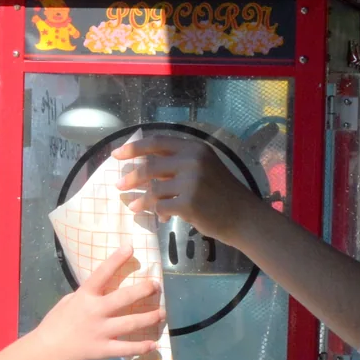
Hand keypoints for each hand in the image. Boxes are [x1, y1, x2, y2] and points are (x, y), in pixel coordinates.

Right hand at [25, 248, 164, 359]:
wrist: (46, 351)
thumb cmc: (55, 324)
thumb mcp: (68, 302)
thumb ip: (86, 295)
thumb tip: (103, 290)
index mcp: (84, 296)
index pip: (102, 273)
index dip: (116, 259)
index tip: (130, 247)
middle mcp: (96, 312)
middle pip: (125, 297)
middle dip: (144, 290)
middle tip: (156, 286)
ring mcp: (101, 331)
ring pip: (132, 323)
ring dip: (150, 317)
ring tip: (162, 313)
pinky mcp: (104, 349)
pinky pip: (127, 348)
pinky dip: (142, 347)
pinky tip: (154, 344)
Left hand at [114, 134, 257, 240]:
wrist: (243, 216)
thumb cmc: (221, 193)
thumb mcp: (203, 168)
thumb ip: (177, 164)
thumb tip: (141, 167)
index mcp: (194, 147)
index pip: (157, 142)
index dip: (133, 147)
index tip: (116, 154)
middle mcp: (192, 160)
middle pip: (150, 166)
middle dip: (131, 177)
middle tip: (118, 185)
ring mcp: (191, 182)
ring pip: (153, 189)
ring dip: (141, 200)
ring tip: (134, 206)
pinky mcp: (189, 203)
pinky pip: (161, 207)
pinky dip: (157, 213)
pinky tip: (161, 217)